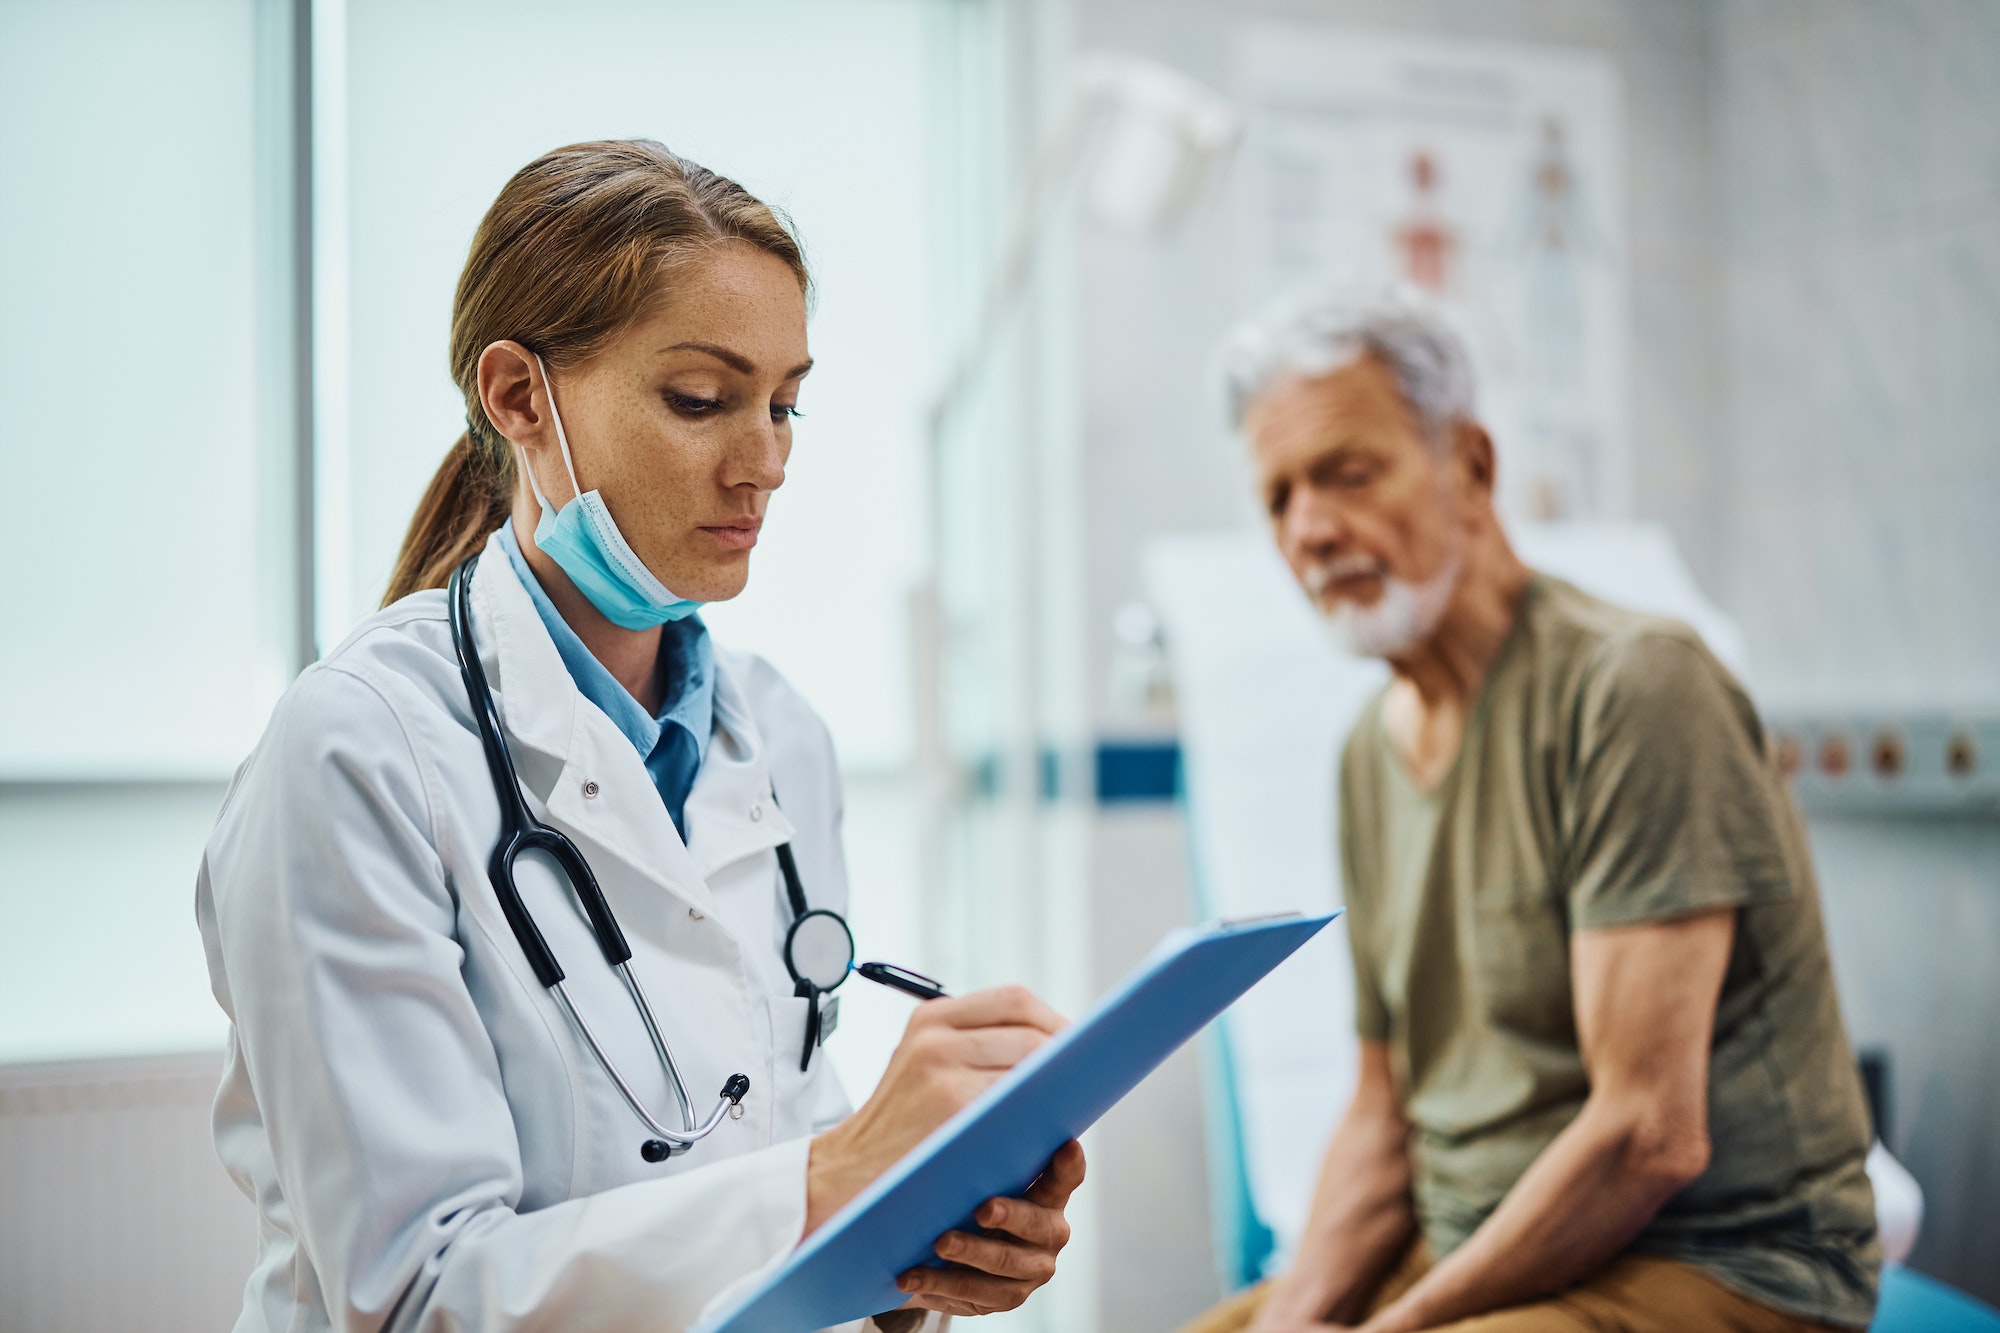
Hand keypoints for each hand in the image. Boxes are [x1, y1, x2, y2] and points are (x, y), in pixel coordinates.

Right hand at [806, 986, 1067, 1234]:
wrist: (849, 1174)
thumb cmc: (899, 1128)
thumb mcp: (922, 1065)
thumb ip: (973, 1046)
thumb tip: (1053, 1047)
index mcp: (930, 1019)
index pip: (1014, 1000)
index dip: (1053, 1021)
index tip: (1073, 1047)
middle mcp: (935, 1037)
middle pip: (1030, 1031)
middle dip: (1063, 1058)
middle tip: (1079, 1081)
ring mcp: (942, 1072)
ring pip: (1029, 1066)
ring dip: (1055, 1087)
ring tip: (1066, 1103)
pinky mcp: (951, 1108)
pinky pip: (1016, 1103)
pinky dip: (1038, 1112)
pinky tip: (1045, 1125)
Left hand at [895, 1139, 1085, 1315]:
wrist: (942, 1248)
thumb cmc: (963, 1191)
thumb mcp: (974, 1162)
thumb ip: (980, 1128)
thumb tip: (977, 1085)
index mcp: (1048, 1193)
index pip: (1066, 1176)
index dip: (1068, 1164)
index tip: (1065, 1146)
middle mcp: (1048, 1232)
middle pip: (1037, 1225)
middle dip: (1010, 1216)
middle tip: (982, 1209)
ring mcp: (1028, 1269)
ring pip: (1004, 1264)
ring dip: (971, 1253)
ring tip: (940, 1243)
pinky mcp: (1003, 1297)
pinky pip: (973, 1293)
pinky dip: (939, 1284)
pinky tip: (911, 1275)